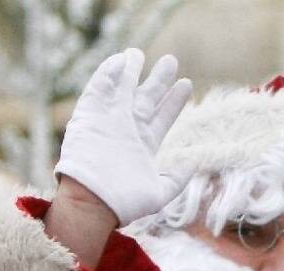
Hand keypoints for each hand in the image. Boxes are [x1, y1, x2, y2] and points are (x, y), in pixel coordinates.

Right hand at [53, 49, 193, 225]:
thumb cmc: (126, 203)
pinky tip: (119, 60)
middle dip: (158, 80)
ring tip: (139, 53)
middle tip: (171, 60)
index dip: (174, 100)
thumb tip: (194, 163)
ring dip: (130, 71)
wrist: (94, 203)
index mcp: (143, 144)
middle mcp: (127, 130)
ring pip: (122, 89)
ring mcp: (109, 121)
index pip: (162, 116)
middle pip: (146, 98)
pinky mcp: (89, 116)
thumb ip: (178, 177)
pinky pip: (98, 90)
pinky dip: (108, 74)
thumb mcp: (161, 192)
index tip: (187, 84)